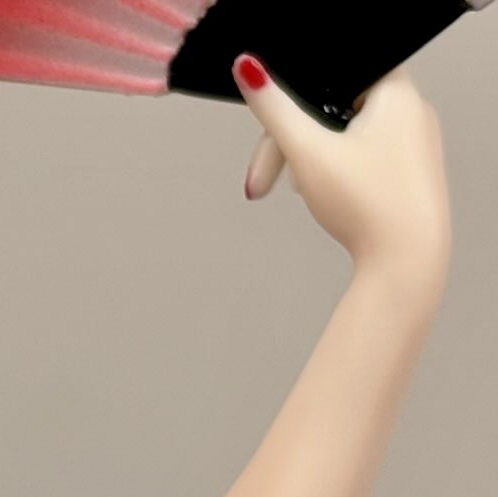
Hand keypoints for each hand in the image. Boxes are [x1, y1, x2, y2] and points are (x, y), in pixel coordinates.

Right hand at [235, 56, 450, 277]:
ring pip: (342, 134)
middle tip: (264, 179)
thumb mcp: (307, 150)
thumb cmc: (370, 206)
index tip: (271, 132)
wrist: (405, 260)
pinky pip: (360, 154)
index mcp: (396, 91)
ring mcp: (413, 141)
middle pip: (331, 108)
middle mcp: (412, 110)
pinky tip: (328, 194)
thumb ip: (274, 107)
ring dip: (310, 159)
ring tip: (305, 189)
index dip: (294, 98)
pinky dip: (335, 171)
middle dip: (293, 142)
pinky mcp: (408, 168)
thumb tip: (250, 69)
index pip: (331, 73)